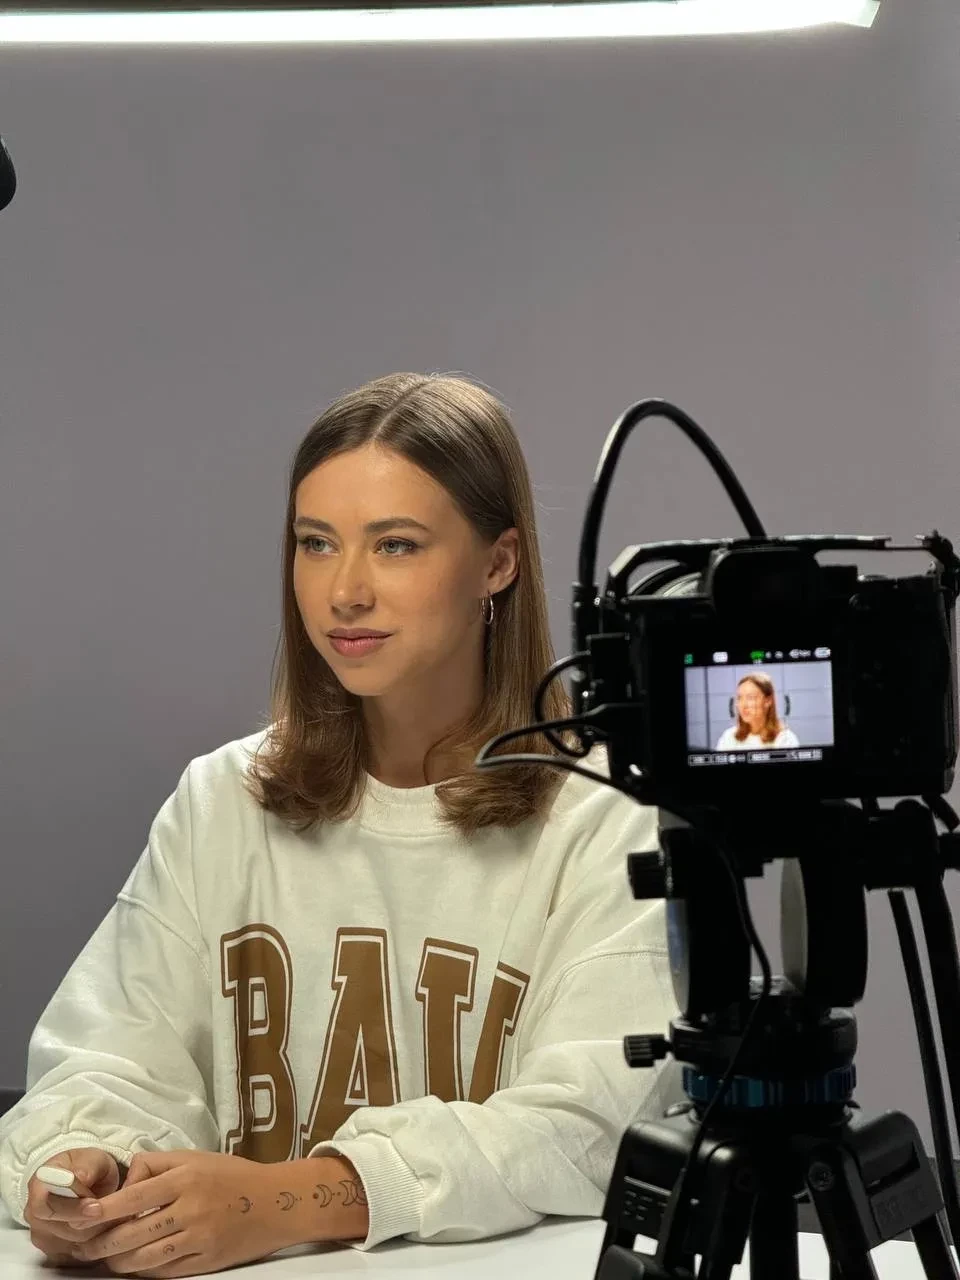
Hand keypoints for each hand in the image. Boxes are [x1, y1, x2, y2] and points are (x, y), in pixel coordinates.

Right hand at [25, 1147, 127, 1264]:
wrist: (82, 1180)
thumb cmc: (86, 1167)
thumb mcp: (91, 1158)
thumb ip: (87, 1167)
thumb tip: (80, 1177)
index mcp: (38, 1184)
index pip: (45, 1205)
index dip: (71, 1208)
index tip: (96, 1206)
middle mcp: (33, 1212)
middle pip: (60, 1228)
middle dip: (90, 1221)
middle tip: (113, 1213)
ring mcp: (41, 1233)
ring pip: (71, 1243)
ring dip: (96, 1231)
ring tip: (114, 1217)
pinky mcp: (52, 1249)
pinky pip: (76, 1253)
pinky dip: (94, 1242)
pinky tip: (104, 1226)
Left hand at [73, 1149, 295, 1276]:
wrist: (276, 1202)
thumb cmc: (232, 1175)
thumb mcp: (196, 1158)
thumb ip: (158, 1164)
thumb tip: (124, 1182)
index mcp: (187, 1178)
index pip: (135, 1197)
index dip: (105, 1210)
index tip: (83, 1217)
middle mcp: (191, 1209)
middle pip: (135, 1233)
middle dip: (103, 1245)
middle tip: (85, 1249)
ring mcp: (199, 1239)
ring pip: (146, 1258)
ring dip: (119, 1263)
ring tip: (106, 1261)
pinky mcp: (207, 1262)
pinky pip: (166, 1273)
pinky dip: (144, 1272)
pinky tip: (134, 1268)